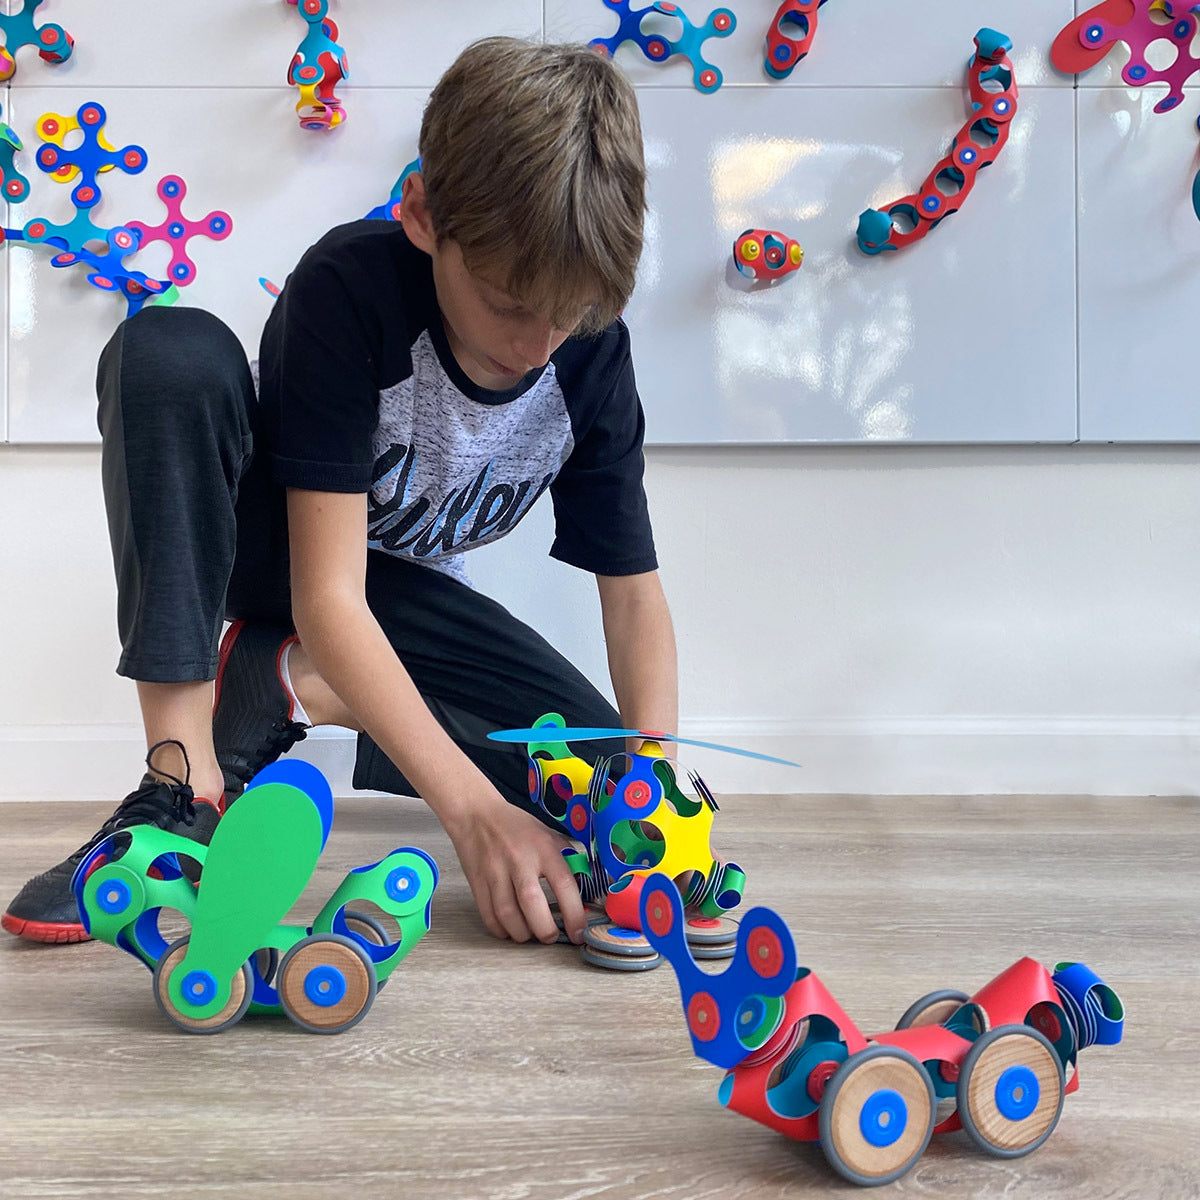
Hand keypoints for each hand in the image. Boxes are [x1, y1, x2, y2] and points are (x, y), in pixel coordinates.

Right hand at [440, 792, 587, 945]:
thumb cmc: (516, 827)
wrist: (476, 814)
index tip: (578, 932)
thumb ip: (565, 860)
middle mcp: (519, 860)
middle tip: (551, 937)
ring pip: (508, 915)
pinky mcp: (477, 882)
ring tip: (530, 934)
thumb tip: (586, 890)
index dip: (574, 914)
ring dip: (522, 934)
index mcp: (543, 848)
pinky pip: (488, 916)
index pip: (564, 884)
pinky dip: (501, 930)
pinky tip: (510, 929)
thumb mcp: (547, 835)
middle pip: (532, 905)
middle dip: (545, 930)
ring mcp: (495, 872)